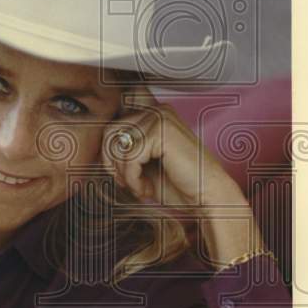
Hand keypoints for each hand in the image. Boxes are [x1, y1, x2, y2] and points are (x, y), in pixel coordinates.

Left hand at [100, 97, 264, 266]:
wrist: (208, 198)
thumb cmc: (178, 184)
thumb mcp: (144, 163)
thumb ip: (125, 150)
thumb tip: (99, 147)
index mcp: (153, 114)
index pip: (112, 126)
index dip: (109, 154)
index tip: (121, 176)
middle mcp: (157, 110)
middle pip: (109, 133)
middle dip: (112, 163)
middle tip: (128, 183)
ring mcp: (160, 118)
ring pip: (118, 147)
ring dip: (125, 175)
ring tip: (140, 188)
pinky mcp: (162, 131)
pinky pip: (130, 158)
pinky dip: (133, 179)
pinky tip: (147, 189)